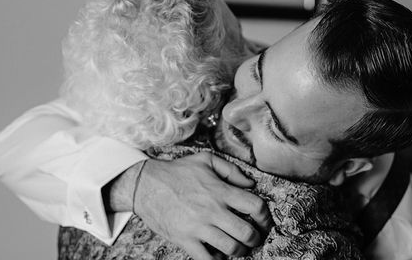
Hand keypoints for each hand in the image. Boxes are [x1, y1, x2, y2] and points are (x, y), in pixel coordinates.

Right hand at [133, 152, 270, 259]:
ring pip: (231, 248)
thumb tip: (250, 184)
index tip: (264, 222)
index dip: (265, 217)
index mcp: (220, 190)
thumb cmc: (177, 171)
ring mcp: (199, 227)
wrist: (146, 184)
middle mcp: (212, 210)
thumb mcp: (206, 160)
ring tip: (238, 247)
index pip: (255, 206)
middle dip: (255, 239)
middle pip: (247, 233)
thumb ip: (231, 170)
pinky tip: (218, 253)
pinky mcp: (185, 240)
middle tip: (253, 238)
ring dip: (240, 251)